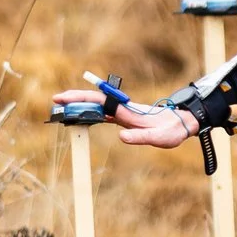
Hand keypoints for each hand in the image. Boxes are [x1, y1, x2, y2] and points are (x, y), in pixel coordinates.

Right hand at [55, 86, 197, 148]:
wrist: (181, 123)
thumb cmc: (171, 131)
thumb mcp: (158, 138)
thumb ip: (141, 137)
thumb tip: (121, 137)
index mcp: (126, 111)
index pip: (99, 102)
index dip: (80, 99)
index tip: (64, 98)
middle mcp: (122, 108)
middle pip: (94, 100)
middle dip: (74, 99)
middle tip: (55, 101)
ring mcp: (123, 112)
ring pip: (97, 106)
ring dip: (80, 106)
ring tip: (63, 108)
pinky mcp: (125, 118)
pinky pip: (103, 113)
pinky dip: (90, 113)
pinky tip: (82, 117)